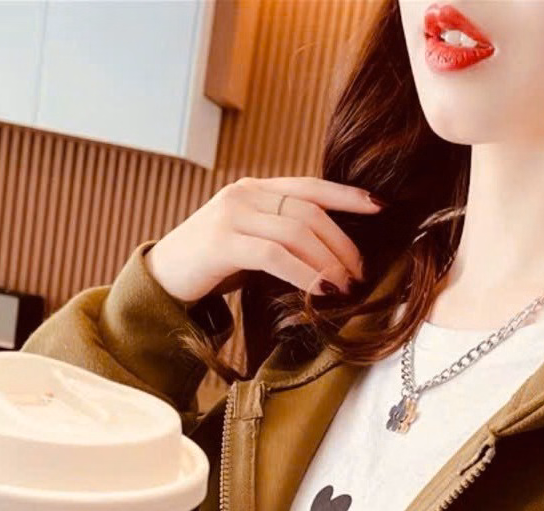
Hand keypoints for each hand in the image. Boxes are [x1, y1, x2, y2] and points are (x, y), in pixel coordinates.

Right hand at [145, 175, 386, 304]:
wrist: (163, 279)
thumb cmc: (213, 266)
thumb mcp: (251, 241)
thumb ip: (283, 235)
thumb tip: (332, 255)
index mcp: (255, 190)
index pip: (310, 186)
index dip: (347, 195)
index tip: (380, 207)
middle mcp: (244, 195)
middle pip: (310, 213)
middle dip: (343, 244)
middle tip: (362, 273)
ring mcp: (232, 215)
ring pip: (297, 232)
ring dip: (329, 262)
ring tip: (346, 286)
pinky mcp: (223, 242)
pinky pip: (275, 255)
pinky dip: (304, 273)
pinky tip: (320, 290)